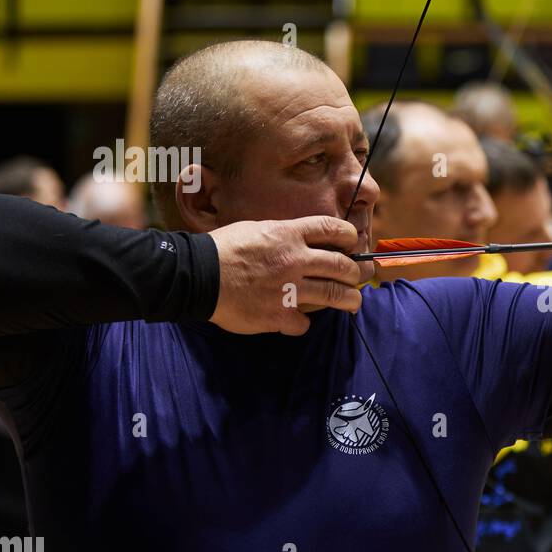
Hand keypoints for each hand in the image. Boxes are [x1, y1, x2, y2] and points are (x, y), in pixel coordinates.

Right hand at [209, 217, 375, 335]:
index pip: (333, 228)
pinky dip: (303, 322)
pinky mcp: (279, 315)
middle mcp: (295, 260)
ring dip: (350, 300)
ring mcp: (289, 289)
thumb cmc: (222, 249)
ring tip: (353, 302)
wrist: (196, 276)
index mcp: (288, 235)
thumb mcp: (256, 229)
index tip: (352, 243)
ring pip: (335, 295)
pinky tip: (297, 320)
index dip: (349, 236)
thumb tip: (302, 240)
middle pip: (342, 265)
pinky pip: (305, 322)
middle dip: (355, 272)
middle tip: (355, 277)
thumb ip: (284, 235)